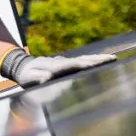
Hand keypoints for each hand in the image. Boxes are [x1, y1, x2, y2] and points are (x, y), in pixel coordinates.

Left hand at [0, 48, 115, 86]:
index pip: (71, 65)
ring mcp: (65, 61)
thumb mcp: (28, 78)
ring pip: (84, 59)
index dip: (83, 64)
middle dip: (97, 59)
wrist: (23, 66)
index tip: (94, 64)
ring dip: (98, 59)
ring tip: (113, 58)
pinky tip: (102, 61)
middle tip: (113, 58)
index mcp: (54, 65)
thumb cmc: (26, 76)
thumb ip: (37, 77)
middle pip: (82, 59)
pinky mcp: (67, 63)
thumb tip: (47, 77)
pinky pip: (82, 62)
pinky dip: (93, 61)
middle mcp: (62, 61)